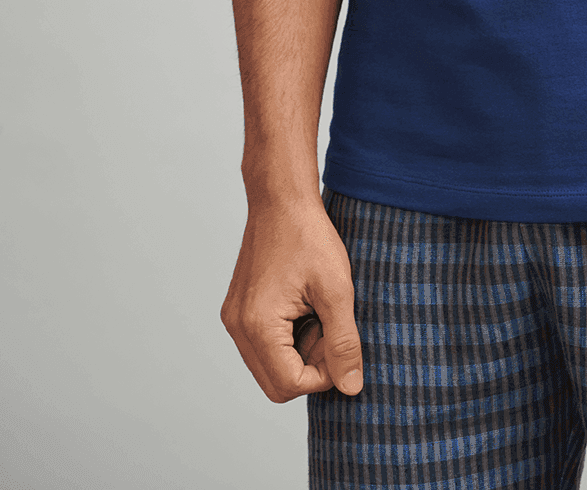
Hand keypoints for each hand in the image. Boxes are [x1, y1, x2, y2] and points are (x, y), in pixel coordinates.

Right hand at [221, 197, 363, 402]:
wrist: (281, 199)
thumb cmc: (309, 236)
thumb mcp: (337, 290)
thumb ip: (343, 343)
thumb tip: (351, 387)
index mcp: (258, 325)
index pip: (289, 385)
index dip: (323, 375)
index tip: (341, 343)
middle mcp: (238, 327)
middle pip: (276, 383)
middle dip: (310, 366)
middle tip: (330, 329)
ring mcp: (235, 319)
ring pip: (270, 366)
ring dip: (300, 352)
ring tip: (317, 313)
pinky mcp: (239, 310)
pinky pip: (264, 345)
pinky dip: (288, 338)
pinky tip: (304, 307)